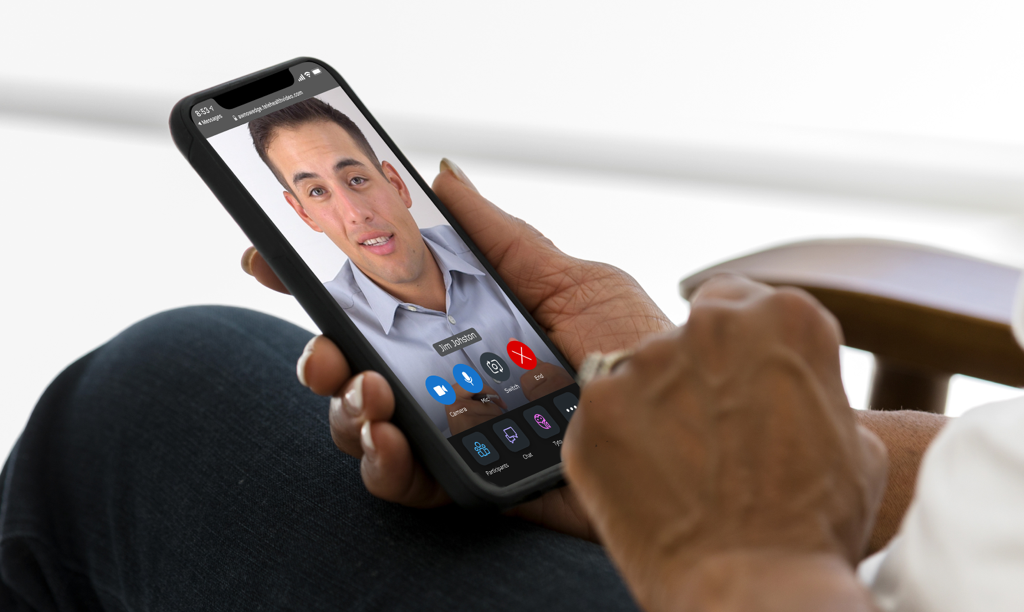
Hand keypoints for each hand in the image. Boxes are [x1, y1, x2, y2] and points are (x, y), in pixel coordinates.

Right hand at [242, 158, 674, 538]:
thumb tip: (442, 173)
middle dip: (320, 350)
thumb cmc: (638, 352)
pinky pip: (395, 479)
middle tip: (329, 346)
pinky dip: (377, 459)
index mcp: (463, 324)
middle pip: (352, 363)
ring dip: (345, 403)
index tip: (271, 256)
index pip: (376, 300)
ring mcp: (449, 431)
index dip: (320, 280)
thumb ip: (499, 237)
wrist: (684, 429)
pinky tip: (388, 438)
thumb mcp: (570, 281)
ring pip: (359, 420)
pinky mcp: (461, 484)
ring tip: (373, 390)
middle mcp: (445, 377)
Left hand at [562, 275, 887, 610]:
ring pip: (640, 373)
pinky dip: (615, 443)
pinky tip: (643, 483)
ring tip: (678, 471)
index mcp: (783, 318)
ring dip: (653, 409)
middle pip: (686, 336)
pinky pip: (601, 414)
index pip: (736, 301)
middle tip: (707, 435)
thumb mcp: (853, 439)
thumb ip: (808, 387)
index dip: (731, 346)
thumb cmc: (814, 524)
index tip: (729, 377)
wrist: (756, 587)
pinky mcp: (595, 406)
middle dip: (693, 376)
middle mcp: (709, 325)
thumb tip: (786, 385)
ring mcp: (644, 361)